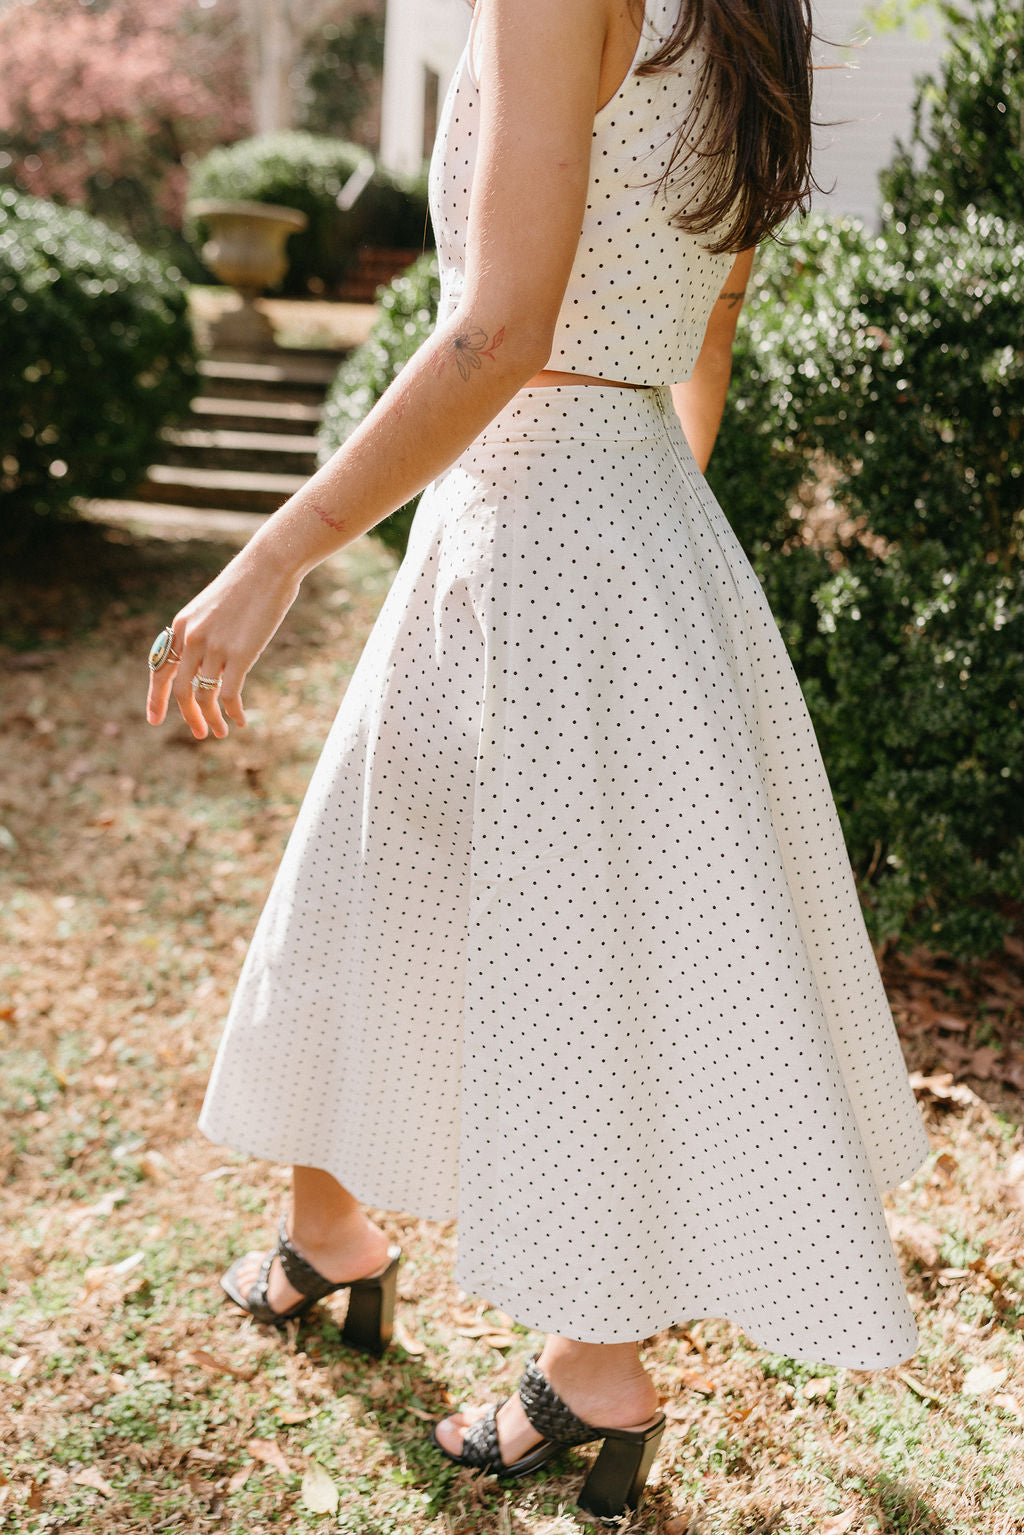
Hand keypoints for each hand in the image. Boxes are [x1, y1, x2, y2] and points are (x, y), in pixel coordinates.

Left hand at [146, 548, 300, 739]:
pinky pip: (229, 695)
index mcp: (180, 626)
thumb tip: (204, 662)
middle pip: (181, 690)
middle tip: (199, 732)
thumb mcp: (212, 608)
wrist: (268, 566)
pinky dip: (232, 712)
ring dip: (211, 719)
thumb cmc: (246, 585)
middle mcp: (191, 639)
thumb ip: (203, 634)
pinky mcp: (239, 654)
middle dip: (188, 716)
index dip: (156, 698)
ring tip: (219, 732)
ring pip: (204, 697)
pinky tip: (240, 721)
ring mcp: (214, 647)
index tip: (155, 719)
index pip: (160, 670)